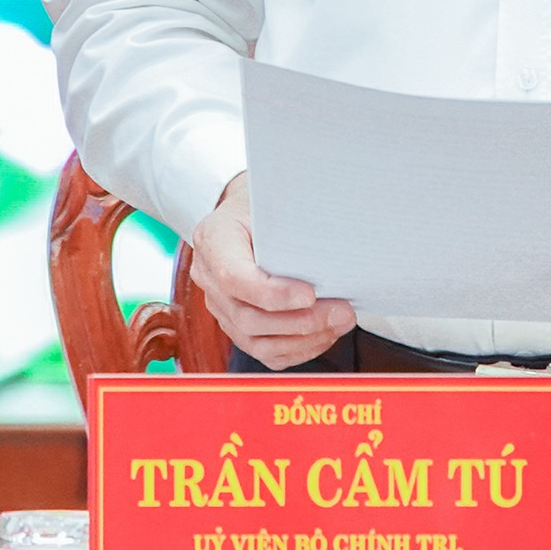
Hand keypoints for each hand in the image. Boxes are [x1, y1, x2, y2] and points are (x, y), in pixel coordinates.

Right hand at [192, 173, 356, 368]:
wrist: (246, 213)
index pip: (234, 277)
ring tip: (340, 323)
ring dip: (304, 339)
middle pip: (248, 317)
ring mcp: (219, 305)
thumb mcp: (273, 198)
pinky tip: (325, 334)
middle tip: (342, 312)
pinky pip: (265, 351)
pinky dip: (298, 349)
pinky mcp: (235, 325)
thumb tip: (335, 241)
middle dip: (301, 321)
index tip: (311, 294)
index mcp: (213, 239)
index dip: (273, 293)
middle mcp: (208, 276)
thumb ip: (292, 219)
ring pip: (256, 341)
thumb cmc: (264, 203)